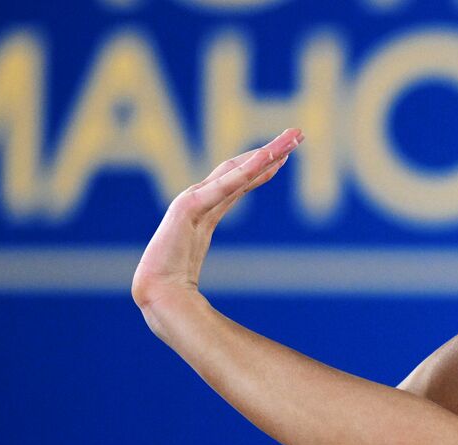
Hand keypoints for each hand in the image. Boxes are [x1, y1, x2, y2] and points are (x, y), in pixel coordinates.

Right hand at [131, 128, 302, 318]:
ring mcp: (192, 200)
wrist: (160, 297)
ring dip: (265, 153)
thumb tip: (232, 273)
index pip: (239, 180)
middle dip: (270, 150)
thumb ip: (209, 252)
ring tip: (290, 141)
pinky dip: (244, 171)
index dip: (263, 165)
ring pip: (235, 169)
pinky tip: (265, 158)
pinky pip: (223, 186)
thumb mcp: (204, 261)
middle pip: (240, 167)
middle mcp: (199, 199)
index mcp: (204, 210)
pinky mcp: (188, 208)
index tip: (287, 153)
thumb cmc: (178, 287)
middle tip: (297, 134)